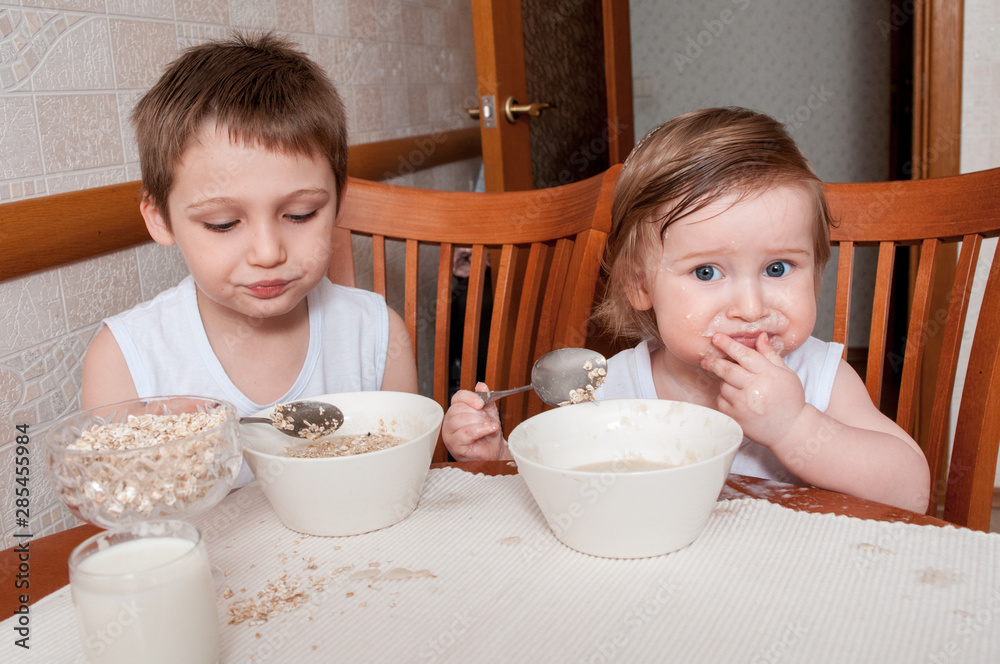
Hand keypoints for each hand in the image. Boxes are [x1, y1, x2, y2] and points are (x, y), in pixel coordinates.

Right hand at [441, 382, 507, 460]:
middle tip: (487, 420)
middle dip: (477, 414)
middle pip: (458, 409)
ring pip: (460, 420)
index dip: (470, 397)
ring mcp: (449, 434)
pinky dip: (481, 430)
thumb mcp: (489, 412)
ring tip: (490, 427)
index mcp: (455, 411)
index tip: (481, 403)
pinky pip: (466, 433)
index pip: (457, 397)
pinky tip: (491, 429)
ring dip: (480, 422)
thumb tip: (481, 385)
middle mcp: (449, 422)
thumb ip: (485, 399)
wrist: (494, 451)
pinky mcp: (454, 446)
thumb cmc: (488, 434)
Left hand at [700, 333, 806, 449]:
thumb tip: (759, 336)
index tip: (716, 337)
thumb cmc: (789, 399)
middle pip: (727, 369)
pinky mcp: (736, 417)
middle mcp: (755, 388)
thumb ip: (770, 355)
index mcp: (768, 374)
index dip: (728, 344)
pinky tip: (737, 400)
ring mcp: (744, 404)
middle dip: (714, 362)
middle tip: (706, 359)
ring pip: (723, 385)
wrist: (791, 430)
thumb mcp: (785, 373)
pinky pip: (721, 401)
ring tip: (738, 387)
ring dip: (725, 382)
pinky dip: (724, 398)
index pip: (744, 354)